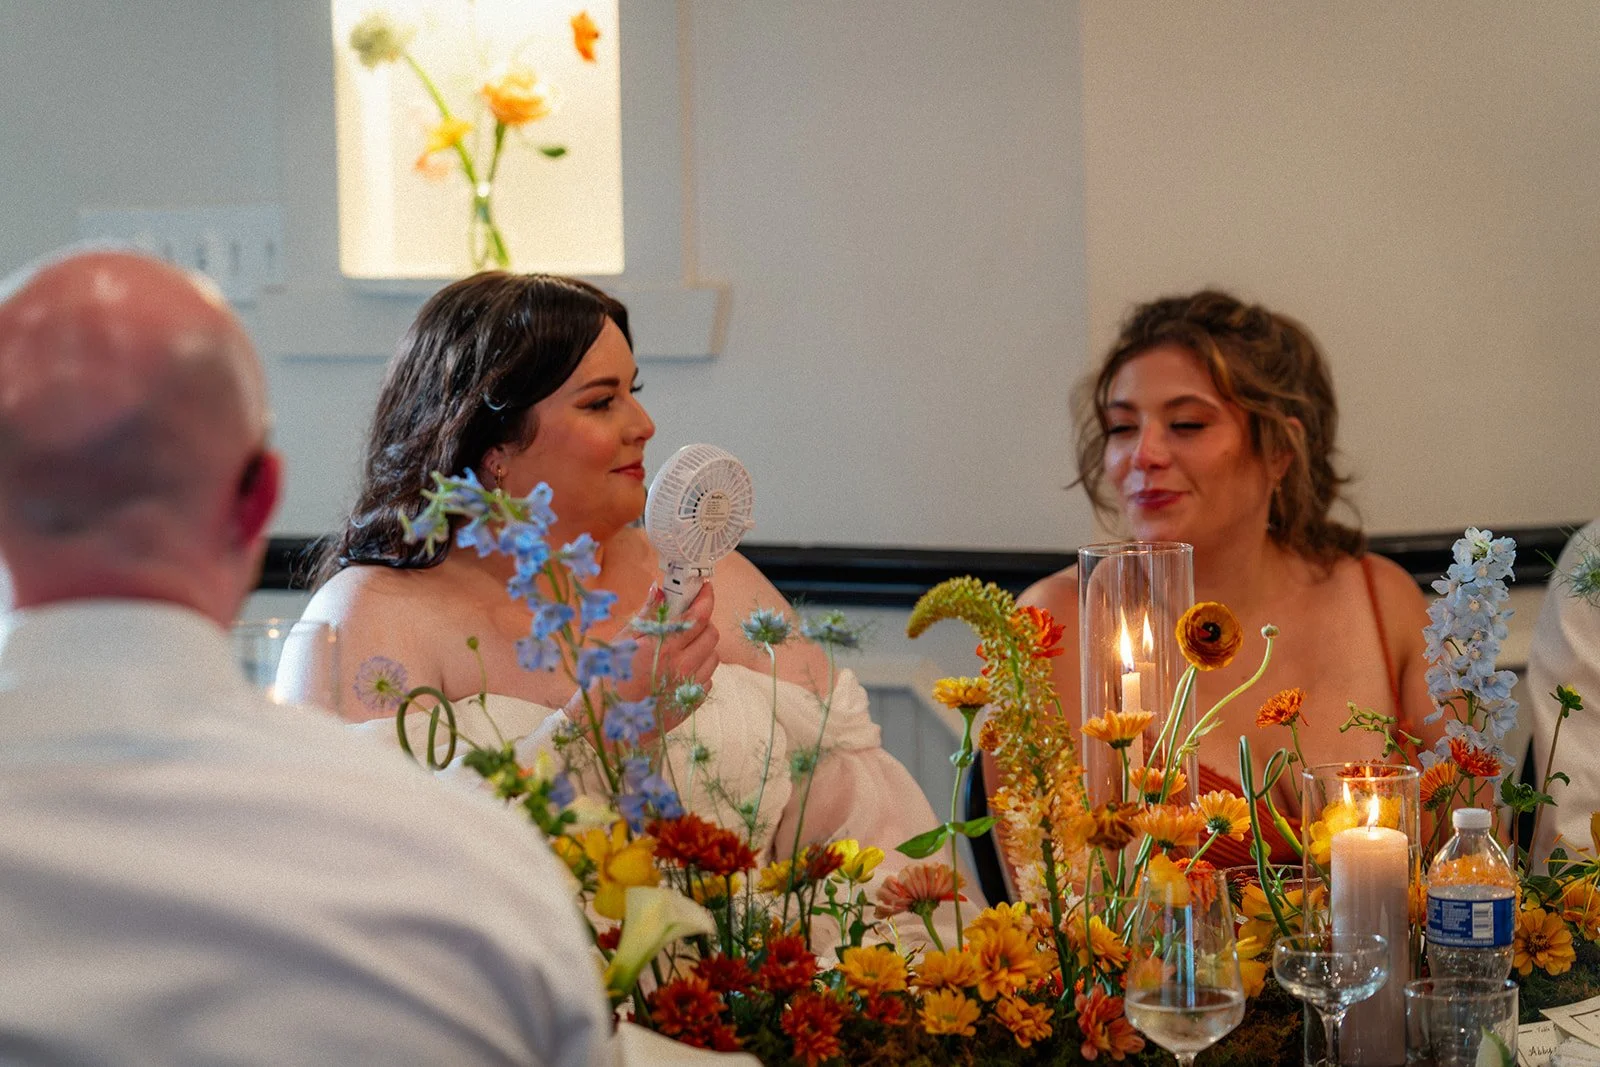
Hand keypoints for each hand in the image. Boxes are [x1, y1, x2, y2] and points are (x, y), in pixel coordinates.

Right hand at [611, 582, 719, 711]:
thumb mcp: (622, 641)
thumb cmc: (609, 678)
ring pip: (714, 656)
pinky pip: (708, 678)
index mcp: (665, 647)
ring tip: (682, 647)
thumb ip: (646, 614)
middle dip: (703, 622)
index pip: (699, 616)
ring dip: (703, 647)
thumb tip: (659, 589)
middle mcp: (683, 665)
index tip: (705, 588)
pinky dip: (700, 669)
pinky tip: (680, 670)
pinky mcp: (691, 702)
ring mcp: (690, 686)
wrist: (607, 723)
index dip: (706, 598)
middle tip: (687, 621)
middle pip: (712, 634)